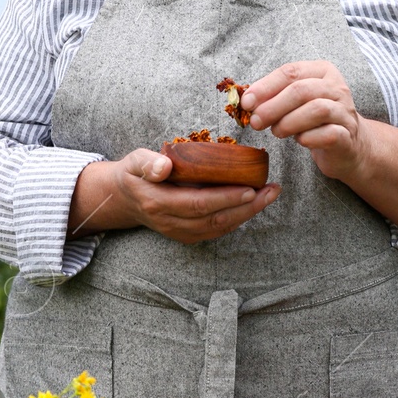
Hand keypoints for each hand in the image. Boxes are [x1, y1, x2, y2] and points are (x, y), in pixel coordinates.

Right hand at [70, 149, 279, 244]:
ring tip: (270, 195)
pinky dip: (238, 218)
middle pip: (215, 219)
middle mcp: (170, 223)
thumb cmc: (135, 174)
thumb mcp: (134, 161)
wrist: (125, 199)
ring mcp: (179, 233)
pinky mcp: (188, 236)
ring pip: (219, 227)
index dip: (226, 198)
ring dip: (248, 214)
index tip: (251, 188)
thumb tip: (164, 166)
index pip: (198, 203)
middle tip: (272, 190)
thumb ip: (148, 163)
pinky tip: (254, 204)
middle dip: (247, 207)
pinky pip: (217, 230)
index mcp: (158, 203)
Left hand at [240, 60, 397, 234]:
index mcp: (322, 71)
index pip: (290, 71)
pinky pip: (328, 134)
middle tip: (256, 122)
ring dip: (289, 122)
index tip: (246, 102)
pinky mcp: (348, 135)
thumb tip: (246, 100)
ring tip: (276, 132)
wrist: (348, 146)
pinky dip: (308, 138)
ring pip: (316, 110)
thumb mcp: (294, 102)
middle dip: (273, 106)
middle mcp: (337, 87)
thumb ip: (274, 96)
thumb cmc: (314, 121)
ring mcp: (345, 111)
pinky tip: (299, 141)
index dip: (265, 87)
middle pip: (301, 90)